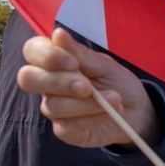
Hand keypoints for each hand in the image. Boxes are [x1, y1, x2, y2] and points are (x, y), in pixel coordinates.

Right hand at [18, 28, 159, 148]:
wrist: (136, 108)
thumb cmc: (116, 82)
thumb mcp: (104, 64)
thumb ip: (80, 53)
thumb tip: (58, 34)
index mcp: (53, 62)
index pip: (32, 51)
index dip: (46, 56)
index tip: (73, 62)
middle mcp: (47, 86)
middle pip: (28, 79)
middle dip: (58, 82)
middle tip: (87, 86)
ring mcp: (54, 109)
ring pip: (53, 106)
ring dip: (87, 103)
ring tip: (114, 98)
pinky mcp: (65, 131)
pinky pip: (69, 126)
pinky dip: (93, 118)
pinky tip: (110, 113)